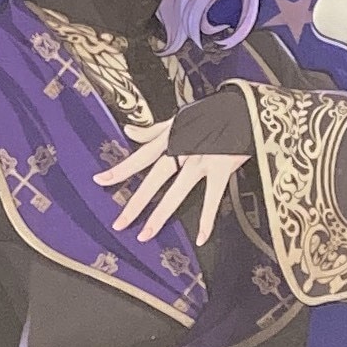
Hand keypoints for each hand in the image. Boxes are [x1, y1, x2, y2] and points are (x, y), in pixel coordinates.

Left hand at [92, 118, 248, 246]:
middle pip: (154, 180)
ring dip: (160, 215)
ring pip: (177, 192)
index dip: (121, 169)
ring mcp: (202, 160)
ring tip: (145, 235)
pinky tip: (201, 238)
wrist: (246, 107)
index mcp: (171, 138)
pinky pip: (213, 198)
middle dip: (136, 202)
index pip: (140, 157)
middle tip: (119, 223)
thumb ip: (153, 130)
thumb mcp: (180, 118)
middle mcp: (182, 150)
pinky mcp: (223, 168)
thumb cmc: (212, 112)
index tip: (100, 180)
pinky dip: (208, 219)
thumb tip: (128, 132)